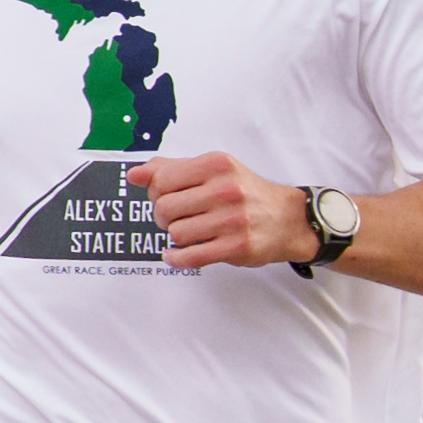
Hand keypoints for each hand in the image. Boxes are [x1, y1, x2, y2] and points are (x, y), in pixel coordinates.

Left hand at [134, 152, 317, 273]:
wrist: (288, 218)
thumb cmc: (244, 192)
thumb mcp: (213, 170)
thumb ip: (171, 169)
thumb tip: (134, 175)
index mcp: (216, 165)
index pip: (161, 180)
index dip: (155, 192)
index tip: (165, 197)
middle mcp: (225, 190)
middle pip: (164, 208)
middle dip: (162, 217)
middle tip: (175, 218)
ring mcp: (232, 220)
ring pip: (175, 233)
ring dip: (175, 236)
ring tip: (187, 232)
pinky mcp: (237, 247)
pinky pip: (191, 256)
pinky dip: (177, 258)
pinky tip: (176, 254)